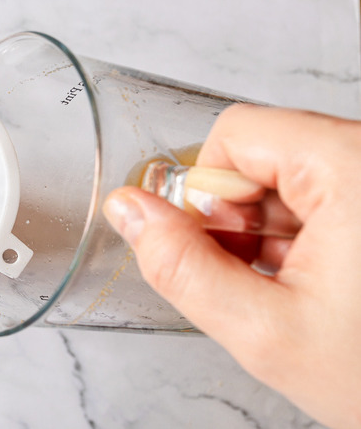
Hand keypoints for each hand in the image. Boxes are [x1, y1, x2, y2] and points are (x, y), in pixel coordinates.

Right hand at [102, 105, 360, 428]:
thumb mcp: (265, 331)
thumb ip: (180, 267)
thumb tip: (128, 210)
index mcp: (355, 169)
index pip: (238, 134)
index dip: (208, 194)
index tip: (221, 248)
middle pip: (262, 152)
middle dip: (236, 217)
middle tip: (255, 278)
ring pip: (286, 177)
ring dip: (265, 231)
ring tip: (290, 289)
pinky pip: (318, 195)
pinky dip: (296, 236)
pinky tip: (309, 282)